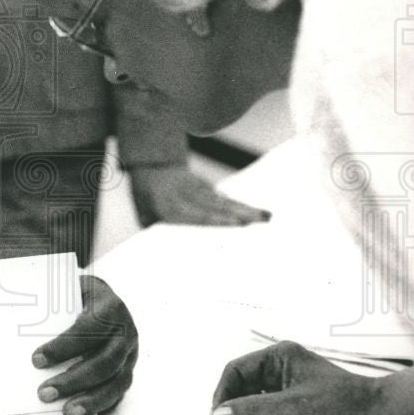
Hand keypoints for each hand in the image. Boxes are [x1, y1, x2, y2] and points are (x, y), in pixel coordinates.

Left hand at [32, 275, 137, 414]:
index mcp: (111, 307)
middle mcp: (126, 332)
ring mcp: (130, 354)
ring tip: (66, 412)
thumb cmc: (77, 296)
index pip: (88, 329)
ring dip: (90, 400)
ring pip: (116, 382)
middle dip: (73, 380)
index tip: (36, 360)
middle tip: (44, 393)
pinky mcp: (128, 370)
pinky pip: (118, 393)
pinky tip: (81, 413)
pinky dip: (100, 405)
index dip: (64, 347)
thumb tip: (17, 327)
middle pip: (104, 362)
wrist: (103, 297)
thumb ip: (51, 306)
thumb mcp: (68, 290)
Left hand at [129, 164, 270, 226]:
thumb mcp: (146, 215)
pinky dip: (239, 205)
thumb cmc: (146, 198)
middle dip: (241, 214)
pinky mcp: (206, 185)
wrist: (150, 164)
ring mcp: (199, 188)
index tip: (236, 223)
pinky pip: (224, 197)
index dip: (217, 219)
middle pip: (218, 206)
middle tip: (263, 221)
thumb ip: (161, 229)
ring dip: (246, 209)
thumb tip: (181, 250)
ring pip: (225, 200)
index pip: (197, 214)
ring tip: (267, 216)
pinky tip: (257, 212)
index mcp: (170, 205)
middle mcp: (188, 196)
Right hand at [210, 341, 413, 414]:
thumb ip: (252, 408)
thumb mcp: (291, 406)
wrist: (373, 413)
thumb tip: (220, 412)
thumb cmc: (339, 401)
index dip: (222, 393)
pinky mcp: (292, 397)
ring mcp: (285, 381)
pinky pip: (264, 405)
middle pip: (241, 384)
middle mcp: (279, 364)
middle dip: (230, 408)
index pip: (237, 370)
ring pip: (250, 396)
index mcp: (277, 355)